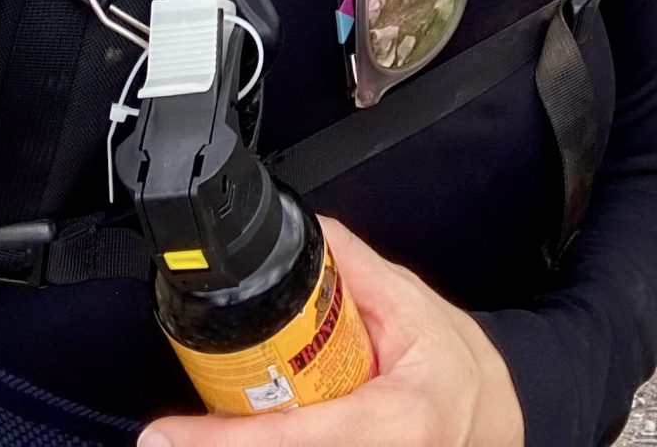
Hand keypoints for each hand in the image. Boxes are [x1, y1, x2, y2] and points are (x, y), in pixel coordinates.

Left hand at [137, 217, 524, 446]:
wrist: (490, 413)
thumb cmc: (457, 368)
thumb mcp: (412, 305)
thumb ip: (355, 270)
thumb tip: (305, 231)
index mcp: (392, 421)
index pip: (292, 436)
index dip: (222, 439)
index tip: (166, 436)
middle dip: (220, 440)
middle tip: (173, 431)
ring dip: (237, 440)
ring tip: (202, 429)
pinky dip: (265, 441)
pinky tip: (244, 429)